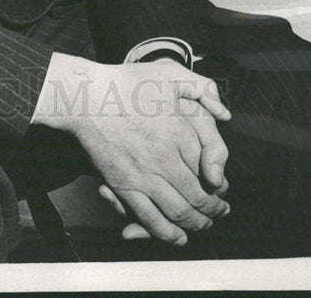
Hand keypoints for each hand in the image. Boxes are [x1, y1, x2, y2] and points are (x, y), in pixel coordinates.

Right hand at [98, 95, 229, 241]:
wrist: (85, 96)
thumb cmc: (125, 82)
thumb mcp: (168, 73)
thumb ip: (202, 88)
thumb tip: (225, 113)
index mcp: (179, 130)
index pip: (211, 168)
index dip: (220, 183)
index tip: (222, 187)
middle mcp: (165, 157)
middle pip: (199, 196)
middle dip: (214, 210)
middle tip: (220, 213)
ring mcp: (143, 174)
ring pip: (178, 212)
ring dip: (196, 224)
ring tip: (203, 225)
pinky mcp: (123, 185)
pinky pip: (149, 218)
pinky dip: (167, 233)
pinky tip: (177, 236)